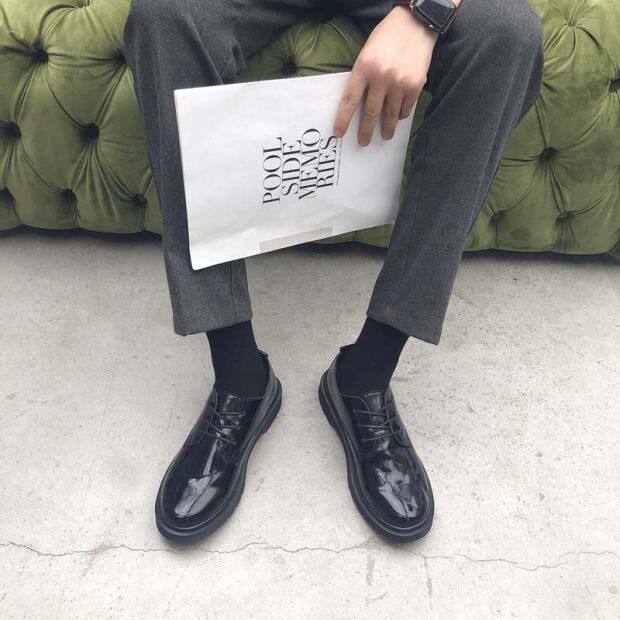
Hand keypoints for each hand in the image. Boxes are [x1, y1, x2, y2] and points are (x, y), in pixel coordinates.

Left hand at [333, 6, 437, 145]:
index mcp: (364, 67)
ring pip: (390, 115)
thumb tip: (358, 106)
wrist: (415, 24)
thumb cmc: (387, 39)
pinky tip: (399, 116)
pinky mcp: (415, 86)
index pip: (350, 100)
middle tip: (363, 142)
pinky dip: (401, 114)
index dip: (343, 119)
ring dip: (387, 128)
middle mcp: (381, 77)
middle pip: (371, 113)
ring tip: (386, 135)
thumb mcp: (367, 54)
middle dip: (366, 131)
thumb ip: (363, 77)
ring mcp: (399, 83)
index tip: (339, 133)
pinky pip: (406, 109)